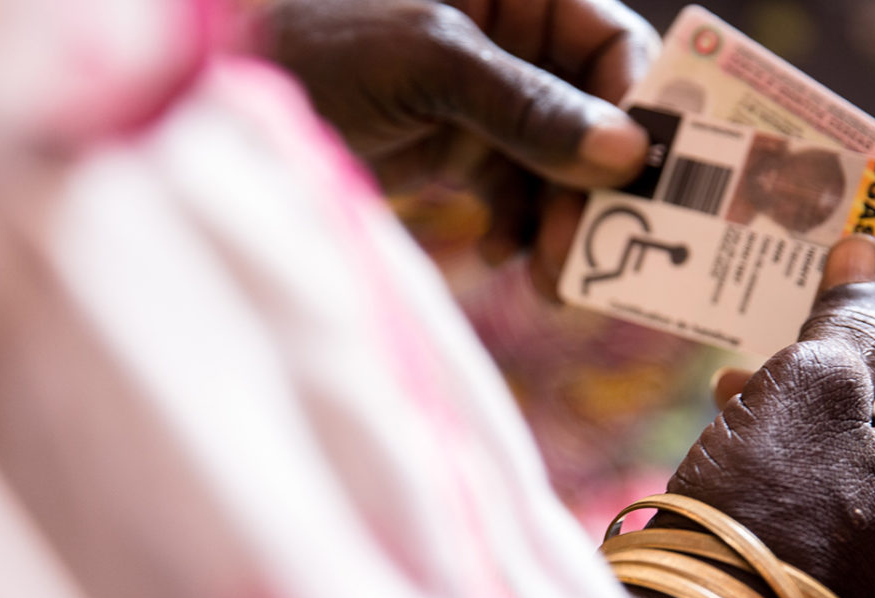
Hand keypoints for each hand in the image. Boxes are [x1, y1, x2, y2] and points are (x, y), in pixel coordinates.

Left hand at [259, 0, 657, 293]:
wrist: (223, 99)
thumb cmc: (316, 47)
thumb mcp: (426, 63)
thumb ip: (523, 104)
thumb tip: (626, 153)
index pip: (611, 43)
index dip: (644, 110)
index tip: (651, 182)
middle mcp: (511, 41)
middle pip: (594, 115)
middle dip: (599, 186)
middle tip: (599, 253)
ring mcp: (484, 99)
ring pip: (559, 166)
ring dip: (563, 223)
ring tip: (553, 278)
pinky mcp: (456, 148)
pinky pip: (515, 195)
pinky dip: (518, 230)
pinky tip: (503, 256)